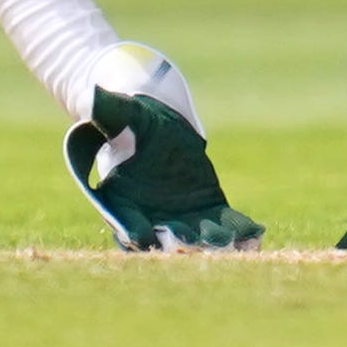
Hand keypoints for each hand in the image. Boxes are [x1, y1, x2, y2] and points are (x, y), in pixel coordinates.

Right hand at [62, 85, 262, 251]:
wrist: (156, 121)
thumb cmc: (131, 116)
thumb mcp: (120, 113)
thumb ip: (105, 112)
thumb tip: (91, 95)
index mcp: (119, 198)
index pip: (125, 221)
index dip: (134, 230)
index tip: (144, 237)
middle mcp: (149, 215)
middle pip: (165, 238)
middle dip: (182, 246)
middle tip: (199, 251)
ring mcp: (179, 216)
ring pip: (197, 237)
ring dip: (214, 244)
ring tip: (233, 247)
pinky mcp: (207, 209)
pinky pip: (223, 223)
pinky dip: (238, 231)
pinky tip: (255, 235)